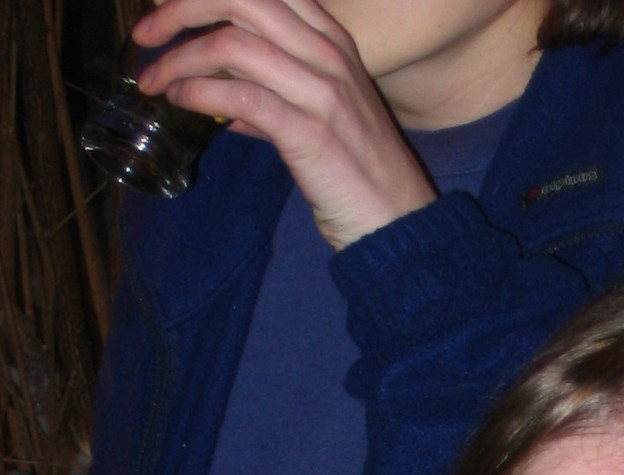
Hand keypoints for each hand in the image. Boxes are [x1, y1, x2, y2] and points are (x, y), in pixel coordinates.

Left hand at [133, 0, 436, 251]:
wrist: (399, 224)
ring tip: (152, 81)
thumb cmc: (359, 175)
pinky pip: (239, 95)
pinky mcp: (310, 131)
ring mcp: (321, 90)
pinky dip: (198, 93)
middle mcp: (327, 53)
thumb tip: (221, 97)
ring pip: (231, 44)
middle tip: (145, 34)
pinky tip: (179, 103)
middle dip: (179, 9)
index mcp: (331, 39)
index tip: (167, 10)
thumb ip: (272, 97)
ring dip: (179, 60)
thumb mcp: (320, 118)